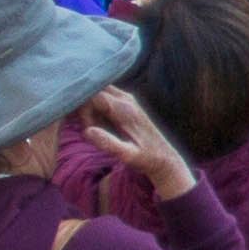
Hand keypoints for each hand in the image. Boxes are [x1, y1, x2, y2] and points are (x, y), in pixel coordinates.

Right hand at [74, 83, 193, 201]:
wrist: (165, 158)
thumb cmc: (147, 159)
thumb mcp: (127, 156)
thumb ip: (108, 143)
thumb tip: (87, 130)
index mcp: (125, 108)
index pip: (93, 96)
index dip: (83, 111)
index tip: (87, 128)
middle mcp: (126, 98)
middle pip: (94, 90)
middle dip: (84, 107)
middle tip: (88, 129)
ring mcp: (126, 99)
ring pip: (97, 92)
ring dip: (90, 108)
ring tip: (96, 130)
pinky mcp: (126, 103)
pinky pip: (103, 98)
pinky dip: (96, 110)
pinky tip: (100, 127)